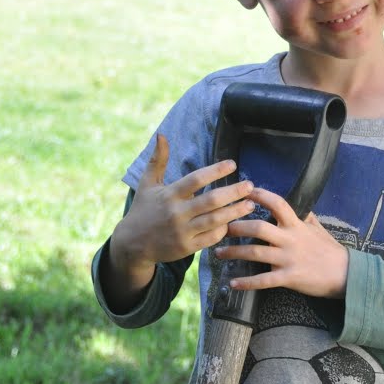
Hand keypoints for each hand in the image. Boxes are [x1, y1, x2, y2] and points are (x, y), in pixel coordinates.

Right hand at [110, 133, 256, 272]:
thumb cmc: (143, 210)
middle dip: (233, 192)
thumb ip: (158, 160)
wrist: (132, 244)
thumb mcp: (147, 184)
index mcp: (169, 194)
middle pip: (211, 201)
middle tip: (250, 185)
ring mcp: (182, 232)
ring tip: (250, 204)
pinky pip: (211, 238)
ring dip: (235, 212)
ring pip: (215, 220)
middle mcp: (177, 213)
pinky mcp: (187, 248)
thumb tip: (162, 135)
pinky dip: (223, 230)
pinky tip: (233, 222)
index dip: (216, 171)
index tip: (232, 164)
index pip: (196, 179)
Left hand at [218, 186, 349, 298]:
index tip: (244, 191)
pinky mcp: (289, 278)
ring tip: (218, 253)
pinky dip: (246, 283)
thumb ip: (306, 218)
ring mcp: (288, 259)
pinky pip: (263, 281)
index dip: (260, 195)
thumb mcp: (319, 229)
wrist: (346, 275)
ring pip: (255, 253)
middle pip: (258, 228)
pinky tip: (232, 283)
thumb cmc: (331, 251)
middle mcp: (290, 239)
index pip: (277, 203)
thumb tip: (301, 207)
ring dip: (234, 253)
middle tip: (221, 227)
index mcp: (297, 225)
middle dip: (237, 227)